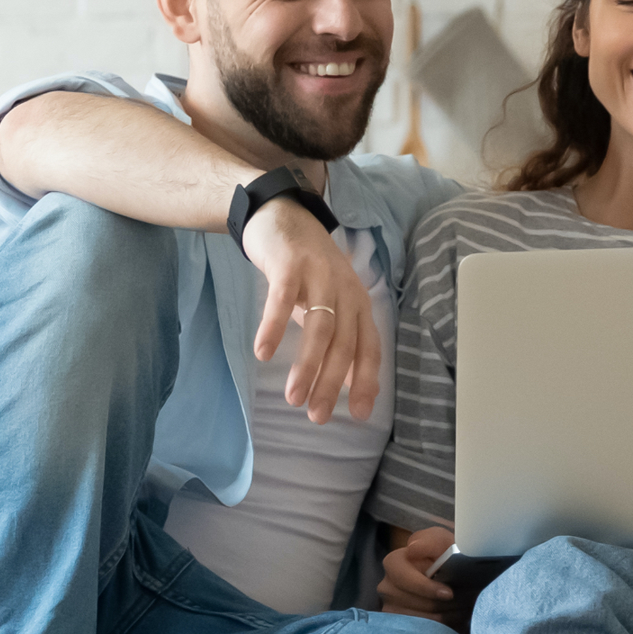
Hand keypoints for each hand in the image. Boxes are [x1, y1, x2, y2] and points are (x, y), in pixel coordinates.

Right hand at [241, 197, 380, 424]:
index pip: (369, 348)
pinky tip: (263, 354)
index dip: (366, 382)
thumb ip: (339, 340)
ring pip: (320, 327)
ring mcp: (320, 275)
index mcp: (358, 304)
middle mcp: (346, 290)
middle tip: (316, 416)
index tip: (358, 416)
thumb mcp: (328, 306)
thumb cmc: (307, 270)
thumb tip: (350, 386)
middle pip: (344, 343)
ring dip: (308, 366)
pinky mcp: (291, 265)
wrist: (282, 217)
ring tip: (293, 396)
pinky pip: (283, 300)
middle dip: (331, 383)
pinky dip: (274, 328)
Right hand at [378, 527, 459, 622]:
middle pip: (415, 604)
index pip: (403, 580)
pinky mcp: (400, 628)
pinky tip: (452, 619)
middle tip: (464, 601)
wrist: (454, 577)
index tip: (449, 593)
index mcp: (393, 563)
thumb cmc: (446, 557)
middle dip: (443, 605)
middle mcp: (386, 587)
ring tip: (461, 610)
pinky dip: (441, 629)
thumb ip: (430, 541)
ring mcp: (391, 610)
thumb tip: (412, 550)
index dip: (427, 589)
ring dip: (445, 617)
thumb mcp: (443, 541)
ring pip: (421, 622)